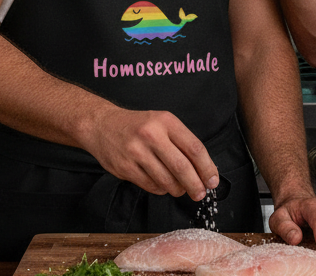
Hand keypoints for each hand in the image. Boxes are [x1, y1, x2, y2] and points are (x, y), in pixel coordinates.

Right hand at [81, 107, 217, 201]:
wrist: (102, 125)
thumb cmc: (138, 125)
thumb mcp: (163, 122)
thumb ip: (181, 142)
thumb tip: (202, 168)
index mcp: (166, 121)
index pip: (194, 148)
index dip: (207, 167)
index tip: (213, 180)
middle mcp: (152, 135)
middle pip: (182, 167)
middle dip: (195, 185)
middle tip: (201, 193)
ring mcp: (137, 152)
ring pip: (166, 181)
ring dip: (178, 189)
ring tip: (181, 188)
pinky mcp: (125, 168)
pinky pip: (151, 186)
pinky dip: (161, 189)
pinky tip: (163, 184)